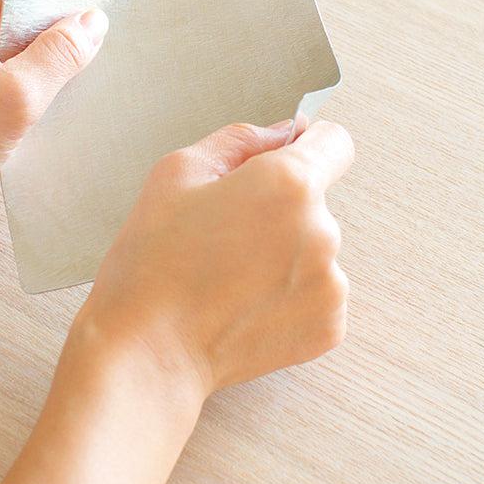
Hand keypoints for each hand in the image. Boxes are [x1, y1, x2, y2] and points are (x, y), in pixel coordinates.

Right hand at [0, 117, 353, 483]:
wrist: (148, 349)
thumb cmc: (152, 255)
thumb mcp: (178, 171)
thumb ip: (241, 139)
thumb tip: (282, 134)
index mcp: (289, 184)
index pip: (336, 142)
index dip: (306, 144)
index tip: (281, 159)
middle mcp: (324, 232)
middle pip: (316, 199)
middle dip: (279, 205)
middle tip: (224, 231)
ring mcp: (331, 285)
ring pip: (315, 246)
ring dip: (284, 251)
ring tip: (229, 273)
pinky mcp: (329, 327)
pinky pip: (317, 289)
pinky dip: (288, 291)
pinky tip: (243, 302)